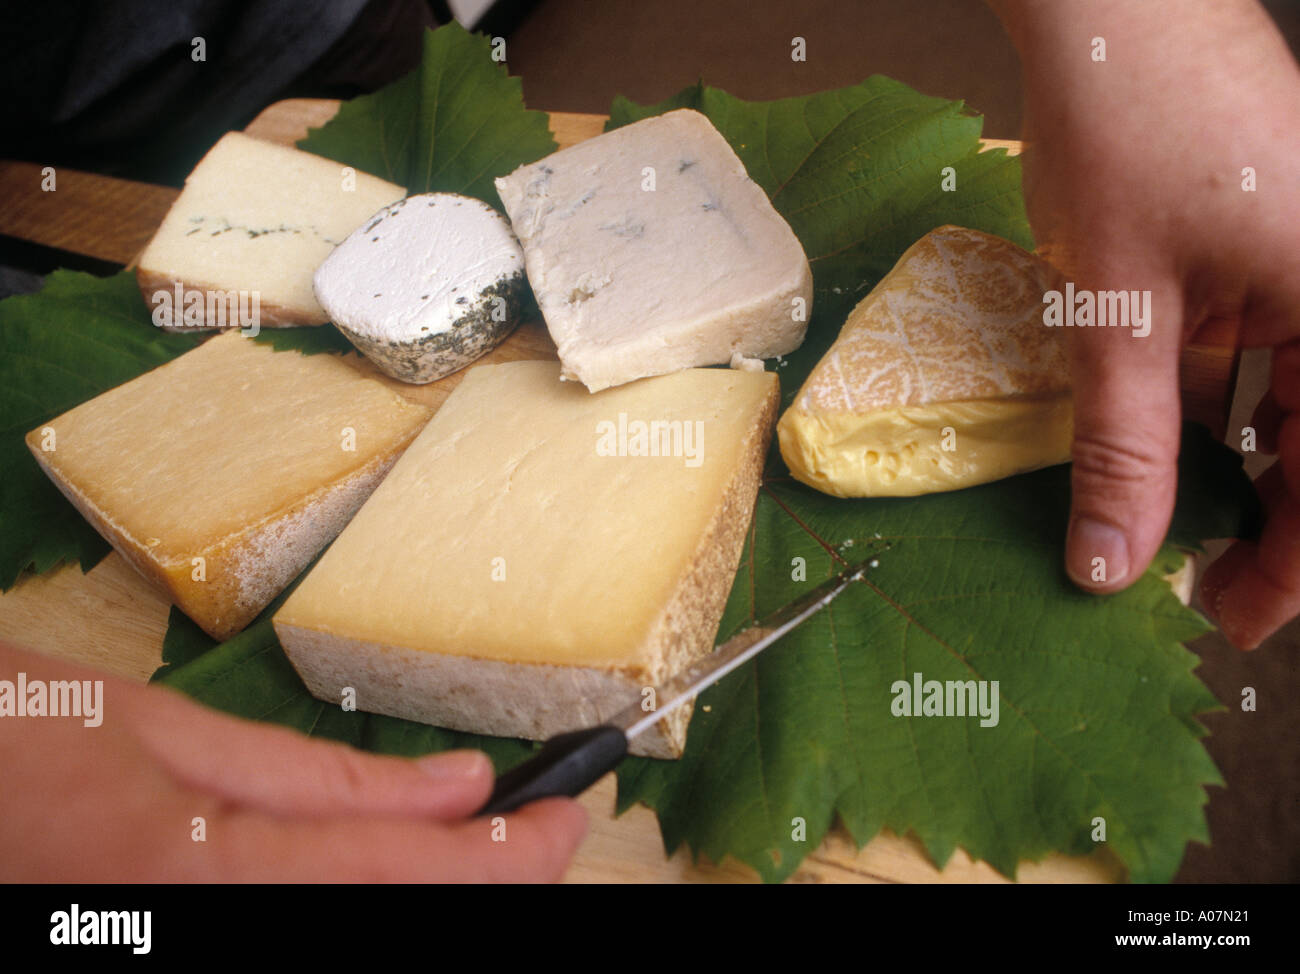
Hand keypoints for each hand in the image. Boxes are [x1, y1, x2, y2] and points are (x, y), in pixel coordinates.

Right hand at [0, 641, 586, 880]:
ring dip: (433, 885)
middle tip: (542, 830)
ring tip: (483, 839)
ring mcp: (178, 943)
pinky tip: (398, 858)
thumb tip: (452, 786)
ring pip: (357, 925)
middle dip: (482, 878)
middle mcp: (189, 929)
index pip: (393, 869)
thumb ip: (320, 777)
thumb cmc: (15, 733)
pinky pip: (306, 920)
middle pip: (390, 917)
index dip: (500, 855)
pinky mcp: (172, 936)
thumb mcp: (171, 734)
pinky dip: (370, 890)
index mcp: (190, 868)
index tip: (565, 820)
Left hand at [989, 0, 1299, 646]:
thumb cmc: (1125, 125)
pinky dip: (1217, 409)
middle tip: (1195, 585)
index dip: (1289, 566)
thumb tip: (1113, 560)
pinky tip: (1168, 447)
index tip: (1226, 618)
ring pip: (1297, 409)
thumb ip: (1124, 444)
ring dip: (1238, 472)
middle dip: (1267, 525)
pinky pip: (1267, 358)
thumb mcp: (1116, 308)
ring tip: (1169, 529)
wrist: (1112, 8)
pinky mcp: (1276, 257)